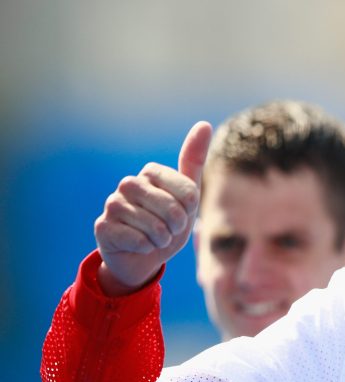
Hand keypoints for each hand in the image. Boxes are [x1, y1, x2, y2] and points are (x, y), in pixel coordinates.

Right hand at [94, 122, 211, 294]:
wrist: (144, 257)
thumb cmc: (168, 224)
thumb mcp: (187, 196)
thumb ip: (194, 162)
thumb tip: (204, 124)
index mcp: (151, 172)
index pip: (189, 192)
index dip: (190, 211)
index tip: (182, 213)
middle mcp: (129, 183)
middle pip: (172, 209)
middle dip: (177, 227)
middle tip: (168, 230)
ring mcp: (112, 204)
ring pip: (155, 226)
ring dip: (162, 240)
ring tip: (154, 239)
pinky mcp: (103, 226)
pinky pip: (138, 240)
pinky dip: (146, 248)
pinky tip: (139, 246)